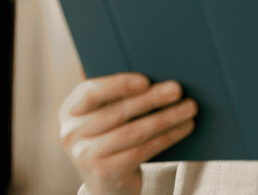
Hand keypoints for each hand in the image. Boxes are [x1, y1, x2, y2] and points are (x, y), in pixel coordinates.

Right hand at [59, 73, 197, 194]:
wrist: (106, 184)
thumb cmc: (111, 139)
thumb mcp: (103, 118)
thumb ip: (114, 96)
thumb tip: (149, 74)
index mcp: (69, 111)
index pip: (90, 92)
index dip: (118, 84)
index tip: (145, 80)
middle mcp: (71, 133)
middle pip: (117, 112)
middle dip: (151, 99)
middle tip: (176, 89)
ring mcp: (85, 155)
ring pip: (133, 132)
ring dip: (165, 118)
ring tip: (188, 108)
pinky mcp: (104, 172)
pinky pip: (141, 151)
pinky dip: (166, 137)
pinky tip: (183, 128)